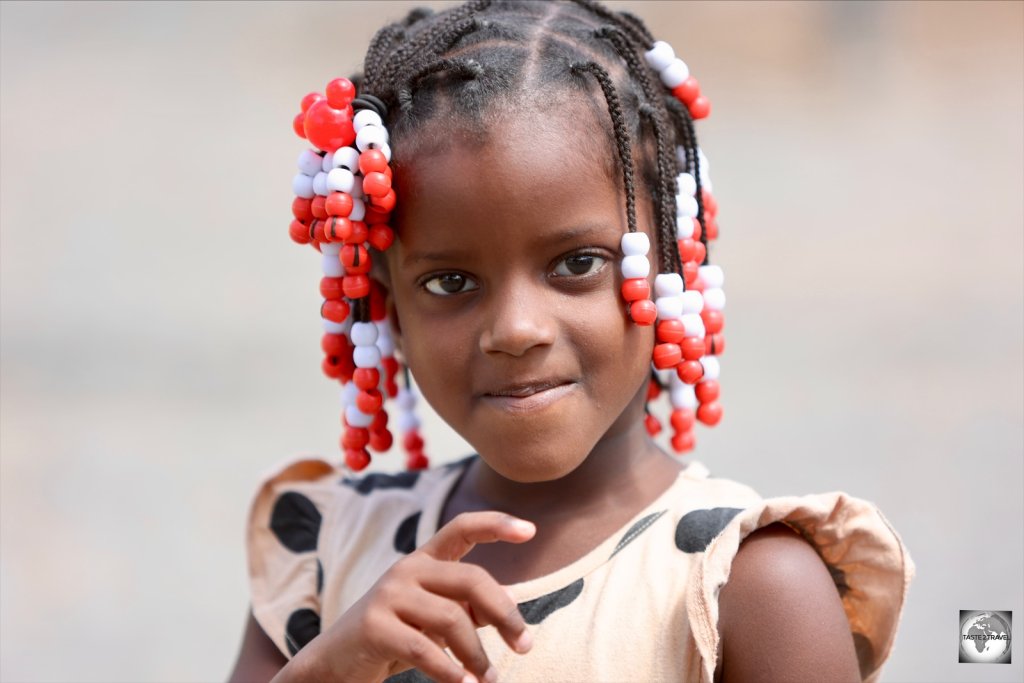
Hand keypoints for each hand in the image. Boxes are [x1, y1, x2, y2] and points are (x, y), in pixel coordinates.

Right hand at [284, 511, 535, 682]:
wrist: (332, 664)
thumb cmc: (393, 638)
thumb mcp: (431, 618)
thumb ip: (466, 608)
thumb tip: (511, 603)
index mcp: (423, 561)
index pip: (461, 528)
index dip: (495, 524)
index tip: (530, 531)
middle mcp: (406, 570)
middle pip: (471, 579)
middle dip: (505, 614)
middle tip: (525, 645)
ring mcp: (388, 595)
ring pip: (453, 618)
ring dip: (478, 654)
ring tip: (490, 678)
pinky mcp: (373, 626)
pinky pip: (424, 648)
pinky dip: (449, 671)